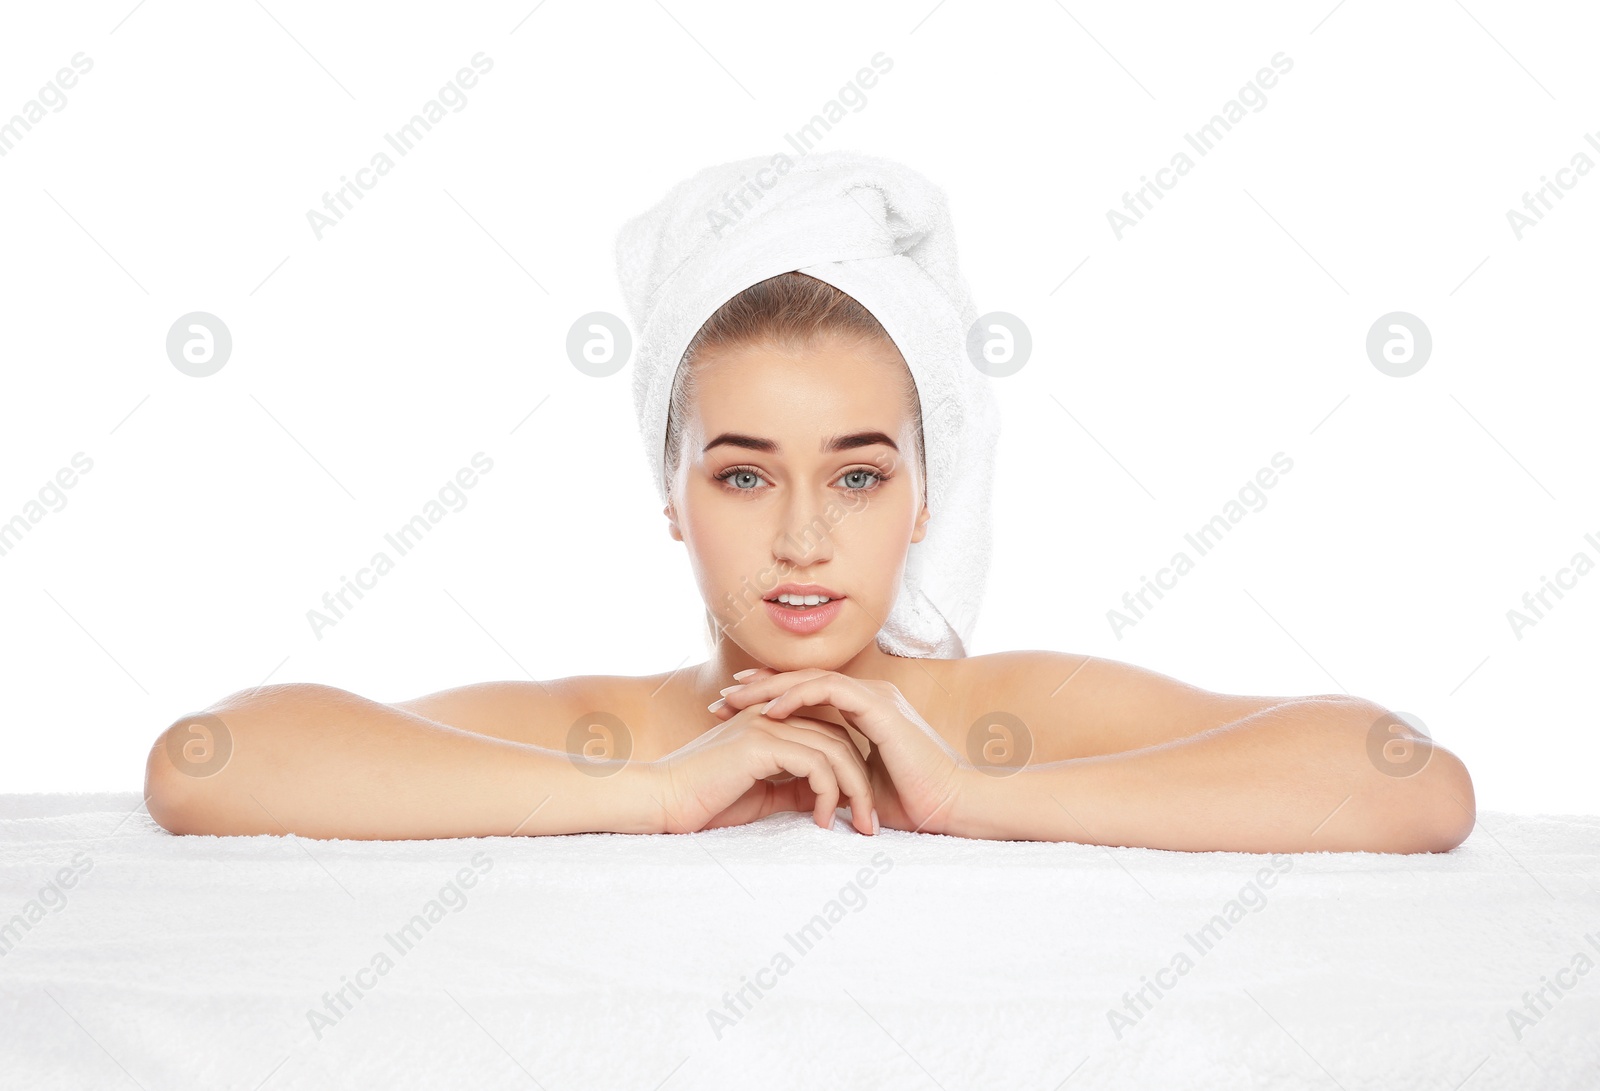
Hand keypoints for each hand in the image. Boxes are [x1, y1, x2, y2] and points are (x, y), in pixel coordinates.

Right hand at [648, 698, 876, 835]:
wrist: (661, 800)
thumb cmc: (704, 800)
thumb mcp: (760, 796)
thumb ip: (793, 790)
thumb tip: (827, 799)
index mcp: (772, 722)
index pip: (830, 735)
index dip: (852, 770)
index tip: (863, 810)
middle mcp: (772, 716)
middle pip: (840, 739)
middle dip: (862, 782)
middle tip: (872, 822)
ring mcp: (766, 726)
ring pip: (834, 749)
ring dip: (854, 790)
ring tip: (860, 824)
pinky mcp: (760, 744)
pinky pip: (815, 763)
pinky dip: (829, 792)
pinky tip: (824, 820)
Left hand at [712, 668, 969, 835]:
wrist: (949, 807)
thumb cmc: (909, 803)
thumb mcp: (855, 783)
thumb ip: (830, 770)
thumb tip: (798, 779)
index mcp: (865, 710)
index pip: (808, 693)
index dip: (770, 696)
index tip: (735, 708)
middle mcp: (869, 696)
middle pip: (804, 680)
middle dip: (760, 686)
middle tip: (723, 696)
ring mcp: (876, 698)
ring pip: (811, 678)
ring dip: (770, 687)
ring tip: (736, 699)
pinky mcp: (880, 707)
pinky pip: (830, 690)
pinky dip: (797, 696)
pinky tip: (770, 710)